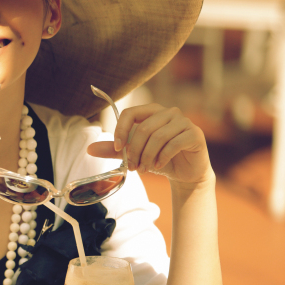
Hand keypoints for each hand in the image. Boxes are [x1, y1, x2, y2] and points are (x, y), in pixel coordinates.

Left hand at [87, 104, 212, 185]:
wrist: (185, 173)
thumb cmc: (159, 159)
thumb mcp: (134, 154)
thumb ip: (114, 150)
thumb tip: (90, 149)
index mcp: (152, 111)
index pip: (130, 112)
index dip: (121, 130)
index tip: (118, 149)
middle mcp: (169, 112)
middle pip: (143, 128)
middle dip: (135, 151)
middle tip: (133, 167)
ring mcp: (184, 122)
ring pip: (158, 137)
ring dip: (147, 156)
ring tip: (144, 169)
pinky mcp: (195, 134)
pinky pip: (174, 144)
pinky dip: (162, 158)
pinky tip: (158, 166)